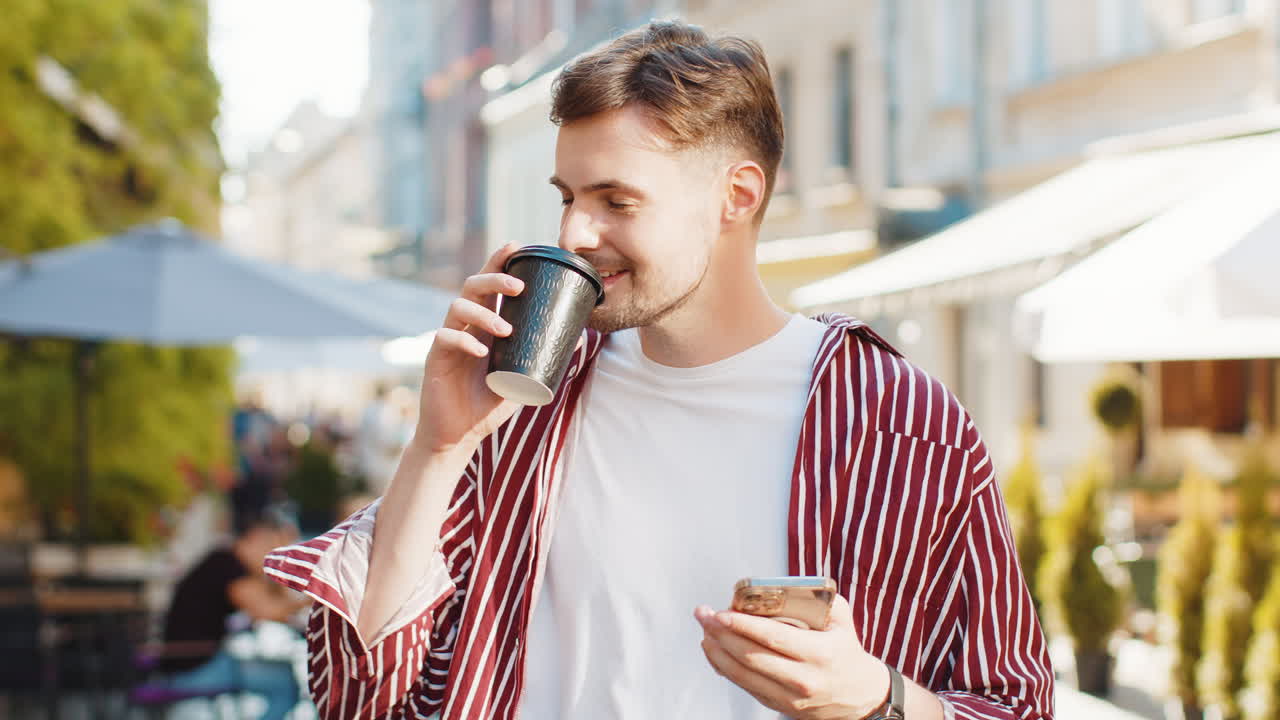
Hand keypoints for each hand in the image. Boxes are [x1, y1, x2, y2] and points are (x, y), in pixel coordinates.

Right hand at [413, 243, 524, 454]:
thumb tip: (580, 336)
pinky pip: (446, 338)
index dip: (499, 261)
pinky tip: (481, 350)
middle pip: (472, 286)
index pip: (489, 284)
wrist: (460, 434)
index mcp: (484, 325)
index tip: (516, 246)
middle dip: (495, 278)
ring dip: (484, 313)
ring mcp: (449, 340)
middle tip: (519, 285)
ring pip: (457, 307)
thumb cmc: (490, 404)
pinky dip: (464, 341)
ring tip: (506, 330)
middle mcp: (465, 327)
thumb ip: (542, 356)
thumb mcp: (522, 377)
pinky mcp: (435, 359)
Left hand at [695, 594, 889, 719]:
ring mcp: (790, 697)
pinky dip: (724, 668)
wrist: (859, 696)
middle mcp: (804, 679)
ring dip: (717, 651)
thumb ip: (815, 597)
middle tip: (704, 614)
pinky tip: (715, 650)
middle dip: (721, 634)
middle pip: (751, 657)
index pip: (773, 638)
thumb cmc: (845, 651)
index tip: (722, 612)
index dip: (742, 625)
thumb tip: (780, 584)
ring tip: (705, 630)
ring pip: (742, 675)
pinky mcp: (778, 705)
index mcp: (820, 654)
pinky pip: (745, 686)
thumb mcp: (840, 618)